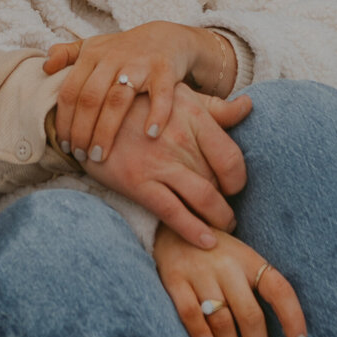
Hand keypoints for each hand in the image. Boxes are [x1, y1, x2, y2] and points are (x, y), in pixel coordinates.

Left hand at [43, 21, 229, 161]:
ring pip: (118, 100)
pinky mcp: (165, 70)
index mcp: (92, 55)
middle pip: (91, 99)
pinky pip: (161, 94)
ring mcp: (139, 64)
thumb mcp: (93, 46)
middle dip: (82, 131)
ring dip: (106, 130)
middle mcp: (113, 58)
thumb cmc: (123, 50)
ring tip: (101, 155)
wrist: (166, 38)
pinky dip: (157, 114)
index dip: (64, 121)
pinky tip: (150, 134)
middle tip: (81, 155)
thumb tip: (44, 67)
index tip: (65, 146)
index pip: (70, 91)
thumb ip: (66, 54)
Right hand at [88, 85, 251, 248]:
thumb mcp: (178, 95)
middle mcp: (180, 140)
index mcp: (194, 117)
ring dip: (218, 220)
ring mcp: (159, 163)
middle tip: (227, 215)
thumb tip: (248, 107)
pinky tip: (206, 241)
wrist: (88, 111)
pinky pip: (173, 212)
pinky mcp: (137, 182)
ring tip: (221, 228)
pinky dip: (193, 230)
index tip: (234, 188)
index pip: (232, 157)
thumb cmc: (139, 104)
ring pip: (203, 199)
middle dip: (227, 203)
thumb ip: (215, 107)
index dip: (239, 179)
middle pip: (218, 181)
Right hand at [153, 224, 307, 336]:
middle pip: (250, 314)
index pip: (280, 290)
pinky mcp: (175, 279)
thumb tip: (281, 330)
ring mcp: (200, 272)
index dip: (293, 319)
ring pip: (222, 320)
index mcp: (250, 260)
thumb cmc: (215, 251)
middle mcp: (228, 266)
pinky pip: (191, 315)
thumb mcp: (241, 258)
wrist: (174, 223)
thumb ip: (257, 285)